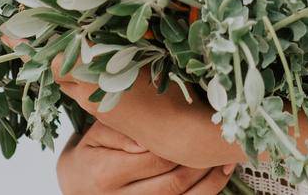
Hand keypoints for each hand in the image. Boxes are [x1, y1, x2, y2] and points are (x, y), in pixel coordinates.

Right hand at [52, 53, 245, 170]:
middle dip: (201, 159)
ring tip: (229, 153)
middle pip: (172, 180)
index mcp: (106, 173)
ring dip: (210, 177)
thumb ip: (118, 131)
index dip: (180, 140)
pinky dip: (208, 191)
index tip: (201, 120)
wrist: (78, 189)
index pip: (153, 157)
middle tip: (223, 133)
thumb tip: (144, 138)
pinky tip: (221, 173)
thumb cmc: (91, 154)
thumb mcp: (96, 136)